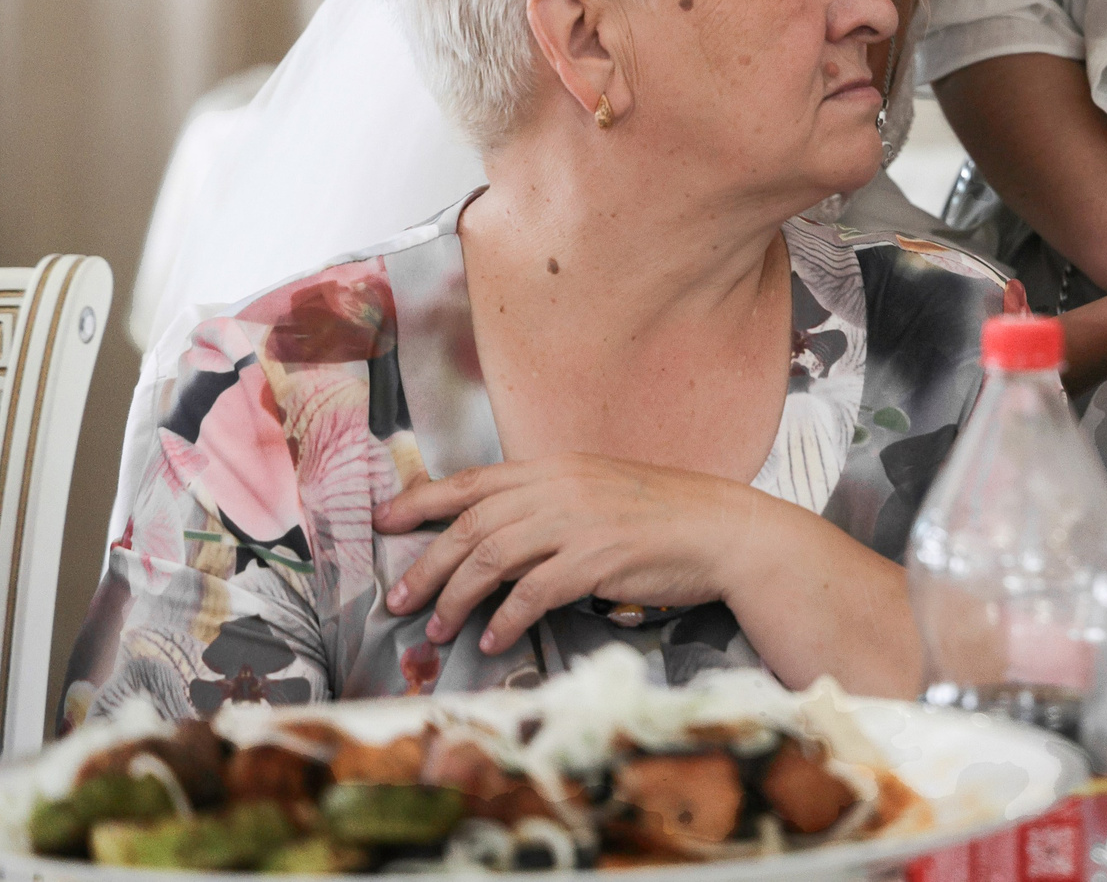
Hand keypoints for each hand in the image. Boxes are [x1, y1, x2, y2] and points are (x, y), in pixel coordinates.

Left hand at [375, 455, 766, 652]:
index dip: (420, 500)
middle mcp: (559, 488)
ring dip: (456, 598)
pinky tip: (494, 639)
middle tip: (399, 599)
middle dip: (426, 564)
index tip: (384, 521)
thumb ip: (549, 501)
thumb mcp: (598, 490)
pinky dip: (505, 619)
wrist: (722, 529)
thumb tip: (496, 533)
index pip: (472, 480)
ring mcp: (577, 522)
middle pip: (470, 524)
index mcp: (555, 466)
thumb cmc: (663, 514)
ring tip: (438, 628)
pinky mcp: (595, 560)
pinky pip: (532, 593)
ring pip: (491, 558)